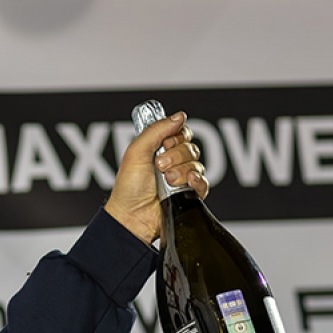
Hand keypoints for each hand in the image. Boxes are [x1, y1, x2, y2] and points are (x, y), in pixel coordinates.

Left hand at [104, 112, 208, 244]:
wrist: (131, 216)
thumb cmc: (128, 188)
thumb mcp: (136, 152)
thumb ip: (157, 130)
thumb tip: (180, 116)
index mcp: (159, 150)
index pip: (181, 132)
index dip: (176, 136)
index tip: (164, 144)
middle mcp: (173, 162)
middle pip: (191, 147)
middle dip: (176, 156)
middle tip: (160, 166)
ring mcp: (182, 178)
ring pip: (197, 164)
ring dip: (181, 170)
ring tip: (167, 180)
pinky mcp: (189, 195)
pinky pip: (204, 182)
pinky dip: (197, 181)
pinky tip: (186, 183)